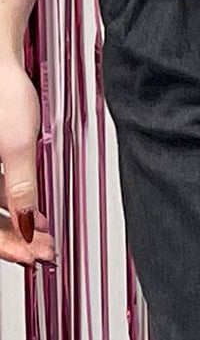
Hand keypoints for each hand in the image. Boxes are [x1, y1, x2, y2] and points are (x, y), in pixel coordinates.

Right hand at [0, 52, 51, 267]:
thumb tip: (25, 225)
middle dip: (15, 239)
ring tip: (46, 234)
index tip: (33, 255)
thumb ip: (20, 189)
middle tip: (44, 250)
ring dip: (17, 223)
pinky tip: (35, 211)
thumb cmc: (1, 93)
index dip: (8, 247)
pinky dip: (13, 204)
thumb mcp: (16, 146)